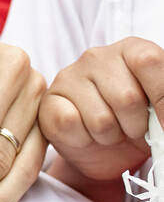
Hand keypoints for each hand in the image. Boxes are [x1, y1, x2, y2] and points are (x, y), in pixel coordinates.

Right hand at [39, 37, 163, 182]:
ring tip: (110, 131)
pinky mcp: (48, 101)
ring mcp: (68, 77)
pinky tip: (86, 133)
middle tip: (132, 127)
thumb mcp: (162, 111)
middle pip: (127, 97)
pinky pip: (69, 124)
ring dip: (110, 136)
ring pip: (100, 118)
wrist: (108, 151)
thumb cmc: (139, 123)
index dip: (162, 96)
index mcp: (131, 50)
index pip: (149, 60)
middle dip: (135, 125)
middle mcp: (97, 57)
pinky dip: (84, 139)